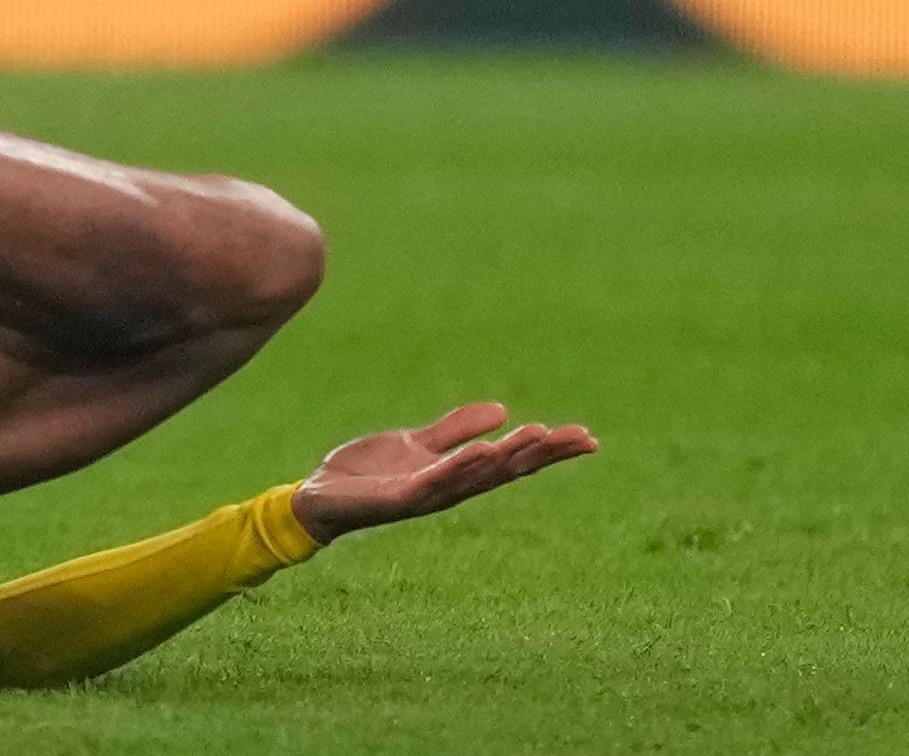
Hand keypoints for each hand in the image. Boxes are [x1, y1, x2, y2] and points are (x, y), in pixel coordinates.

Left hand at [291, 402, 596, 542]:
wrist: (322, 494)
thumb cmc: (369, 472)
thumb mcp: (417, 442)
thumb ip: (455, 429)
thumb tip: (503, 411)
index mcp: (458, 473)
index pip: (513, 460)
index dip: (549, 450)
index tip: (586, 437)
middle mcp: (451, 488)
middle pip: (507, 469)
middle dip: (544, 454)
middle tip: (581, 437)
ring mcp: (428, 494)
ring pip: (478, 476)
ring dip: (509, 456)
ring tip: (539, 435)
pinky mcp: (401, 497)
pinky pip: (437, 481)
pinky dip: (461, 467)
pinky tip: (484, 451)